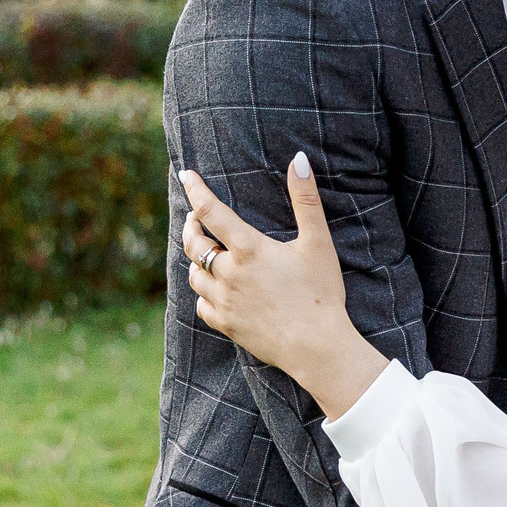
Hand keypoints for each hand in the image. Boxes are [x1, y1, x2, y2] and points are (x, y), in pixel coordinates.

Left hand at [182, 155, 390, 417]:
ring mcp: (224, 301)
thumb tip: (298, 159)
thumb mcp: (318, 242)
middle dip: (192, 226)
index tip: (185, 175)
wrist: (316, 348)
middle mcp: (229, 274)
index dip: (195, 190)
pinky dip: (203, 293)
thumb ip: (306, 199)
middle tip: (195, 219)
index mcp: (248, 249)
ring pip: (195, 275)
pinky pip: (202, 305)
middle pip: (195, 244)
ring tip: (204, 253)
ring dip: (196, 260)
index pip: (210, 210)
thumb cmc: (320, 293)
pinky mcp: (226, 325)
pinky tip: (212, 290)